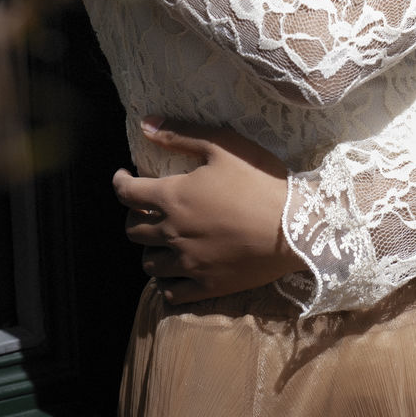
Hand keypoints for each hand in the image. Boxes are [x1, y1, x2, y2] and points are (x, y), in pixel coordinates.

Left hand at [113, 120, 304, 305]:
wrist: (296, 227)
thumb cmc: (260, 180)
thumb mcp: (223, 145)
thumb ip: (180, 135)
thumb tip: (145, 124)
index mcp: (173, 198)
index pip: (127, 193)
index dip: (119, 182)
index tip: (123, 176)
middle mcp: (172, 234)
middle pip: (133, 230)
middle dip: (135, 215)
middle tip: (148, 206)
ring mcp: (188, 265)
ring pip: (149, 264)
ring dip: (150, 249)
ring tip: (162, 239)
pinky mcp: (207, 287)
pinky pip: (171, 293)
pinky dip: (167, 283)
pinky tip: (176, 271)